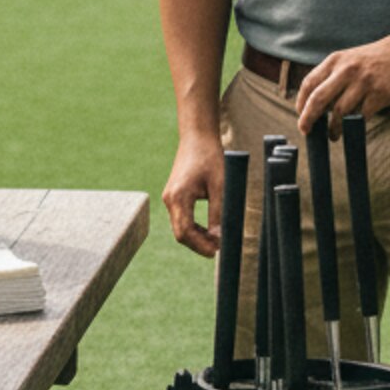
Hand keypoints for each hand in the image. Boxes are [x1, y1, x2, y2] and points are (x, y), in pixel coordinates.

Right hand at [162, 129, 227, 257]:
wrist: (197, 137)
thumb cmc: (210, 157)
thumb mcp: (220, 186)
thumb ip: (219, 213)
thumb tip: (220, 238)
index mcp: (178, 197)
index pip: (185, 232)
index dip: (201, 246)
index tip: (217, 252)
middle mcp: (170, 200)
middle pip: (180, 234)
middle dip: (199, 245)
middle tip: (220, 249)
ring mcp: (170, 199)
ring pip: (181, 228)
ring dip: (198, 237)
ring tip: (218, 240)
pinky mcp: (174, 197)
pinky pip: (182, 220)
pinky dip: (195, 228)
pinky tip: (210, 230)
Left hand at [294, 37, 389, 135]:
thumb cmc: (374, 60)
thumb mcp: (348, 60)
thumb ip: (332, 77)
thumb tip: (316, 107)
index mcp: (334, 61)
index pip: (309, 84)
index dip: (301, 103)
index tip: (301, 117)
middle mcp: (346, 70)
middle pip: (318, 99)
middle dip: (308, 119)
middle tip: (306, 131)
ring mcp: (363, 81)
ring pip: (339, 111)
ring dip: (333, 128)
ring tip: (333, 135)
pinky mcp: (380, 93)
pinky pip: (361, 115)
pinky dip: (354, 125)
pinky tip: (352, 129)